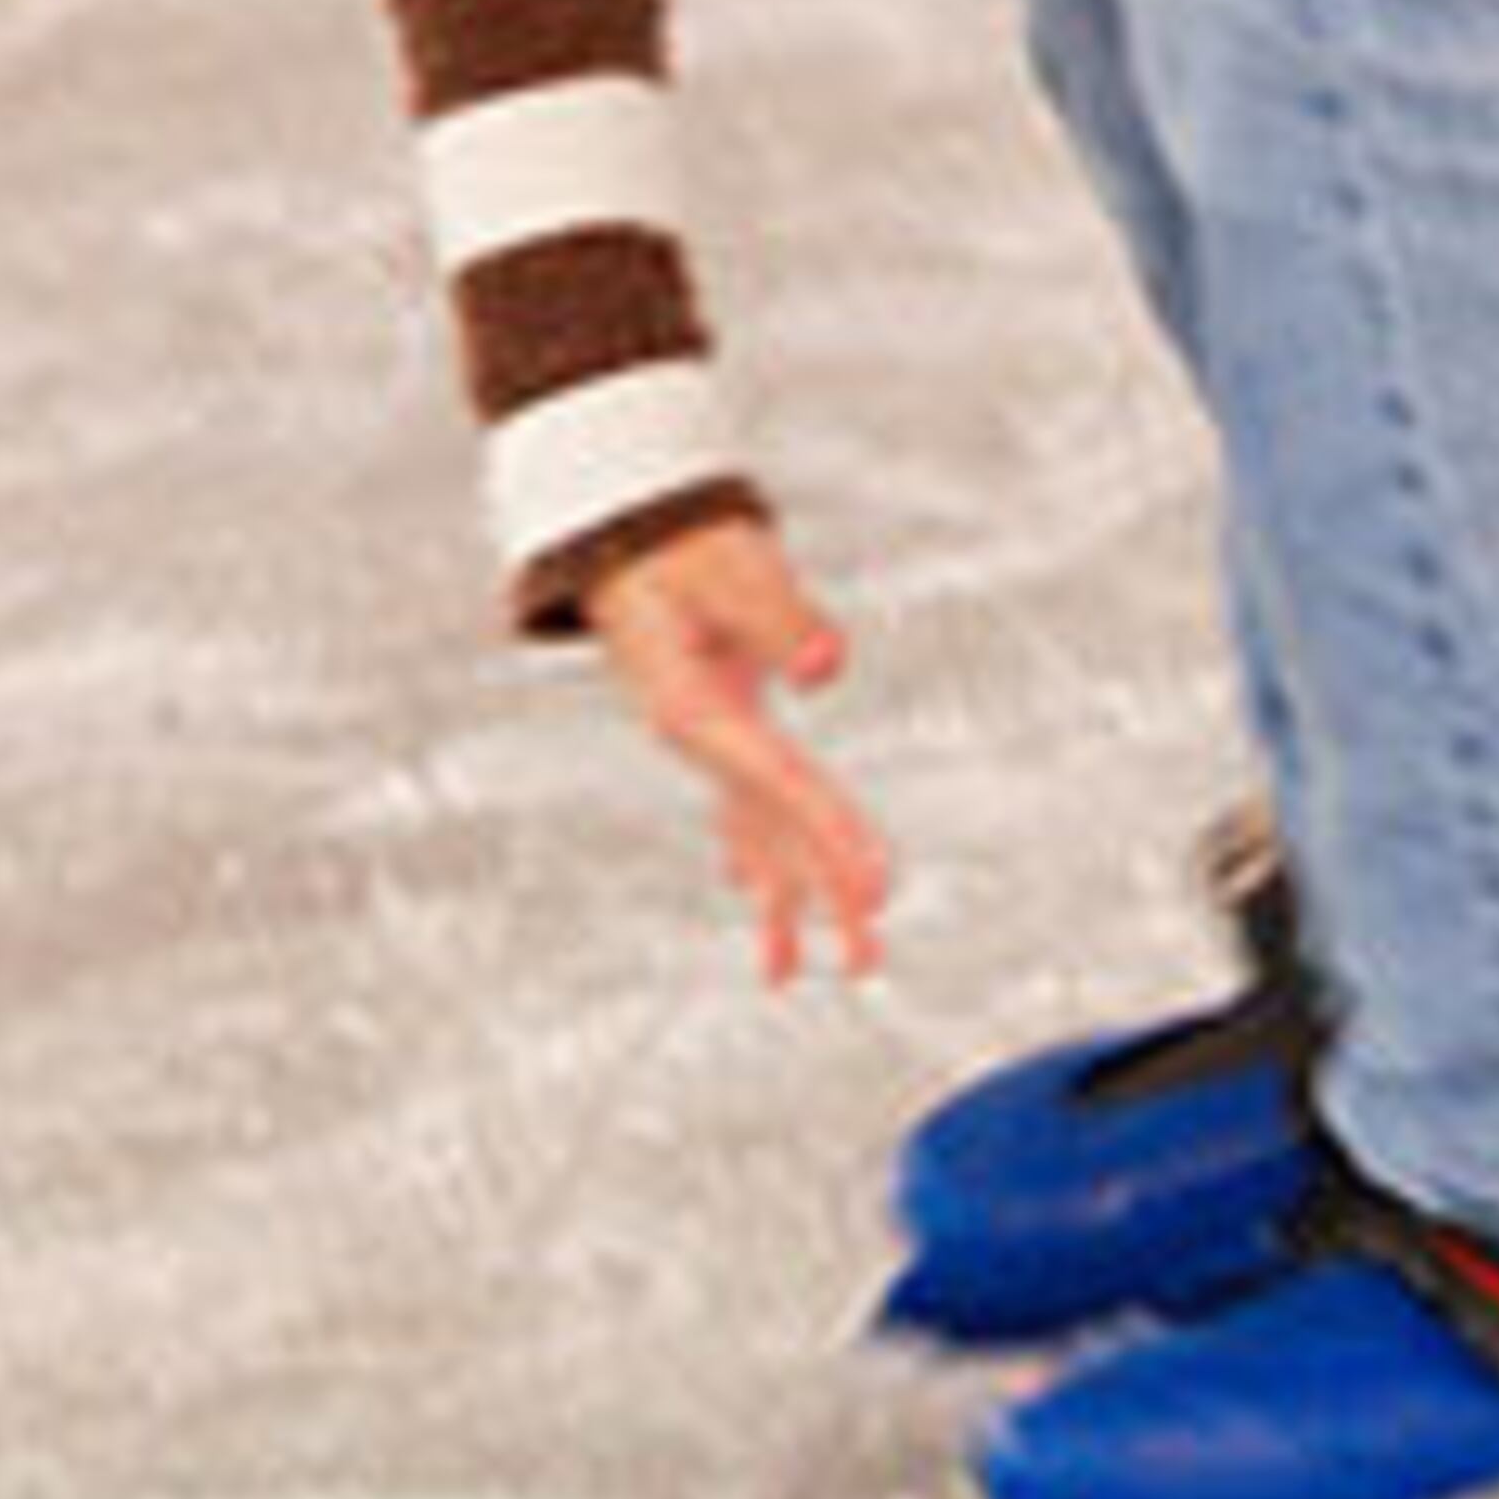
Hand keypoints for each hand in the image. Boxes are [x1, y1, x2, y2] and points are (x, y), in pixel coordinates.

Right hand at [585, 516, 890, 985]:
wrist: (620, 527)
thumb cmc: (682, 543)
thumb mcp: (730, 567)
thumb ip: (780, 615)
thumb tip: (825, 667)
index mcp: (694, 709)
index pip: (779, 783)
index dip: (832, 834)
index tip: (879, 888)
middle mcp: (695, 738)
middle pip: (770, 830)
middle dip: (822, 895)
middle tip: (869, 965)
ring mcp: (700, 736)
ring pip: (754, 829)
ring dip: (792, 894)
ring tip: (810, 970)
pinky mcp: (709, 722)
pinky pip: (741, 802)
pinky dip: (758, 849)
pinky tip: (751, 892)